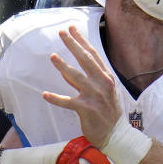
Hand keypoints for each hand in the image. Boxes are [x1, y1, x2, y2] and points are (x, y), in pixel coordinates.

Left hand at [43, 25, 123, 146]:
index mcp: (106, 78)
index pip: (92, 55)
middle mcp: (102, 84)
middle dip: (73, 45)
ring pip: (77, 77)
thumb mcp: (103, 92)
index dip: (81, 41)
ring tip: (53, 57)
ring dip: (63, 67)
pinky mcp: (87, 110)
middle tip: (62, 32)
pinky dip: (56, 99)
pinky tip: (45, 95)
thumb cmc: (108, 113)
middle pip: (85, 60)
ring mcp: (95, 97)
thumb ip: (87, 80)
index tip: (72, 29)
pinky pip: (69, 102)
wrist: (117, 135)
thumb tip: (66, 71)